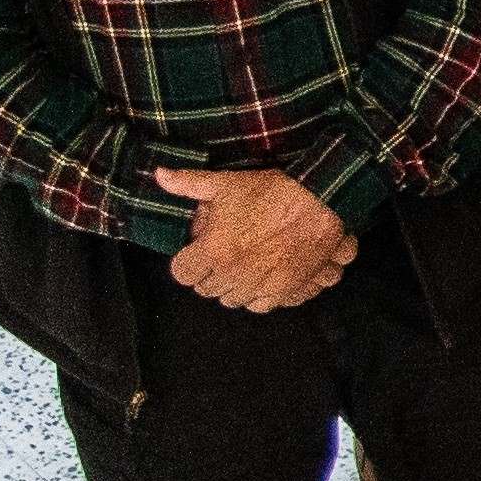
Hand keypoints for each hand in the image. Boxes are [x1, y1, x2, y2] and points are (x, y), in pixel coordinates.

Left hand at [157, 167, 354, 311]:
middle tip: (223, 254)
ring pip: (233, 300)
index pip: (183, 273)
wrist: (322, 203)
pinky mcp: (286, 291)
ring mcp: (261, 286)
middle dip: (210, 273)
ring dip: (233, 287)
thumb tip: (159, 174)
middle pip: (207, 288)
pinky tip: (264, 278)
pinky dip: (259, 296)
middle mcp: (234, 275)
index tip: (196, 251)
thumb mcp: (227, 183)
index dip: (187, 261)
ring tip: (244, 267)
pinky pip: (261, 306)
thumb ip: (189, 183)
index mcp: (214, 252)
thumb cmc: (272, 193)